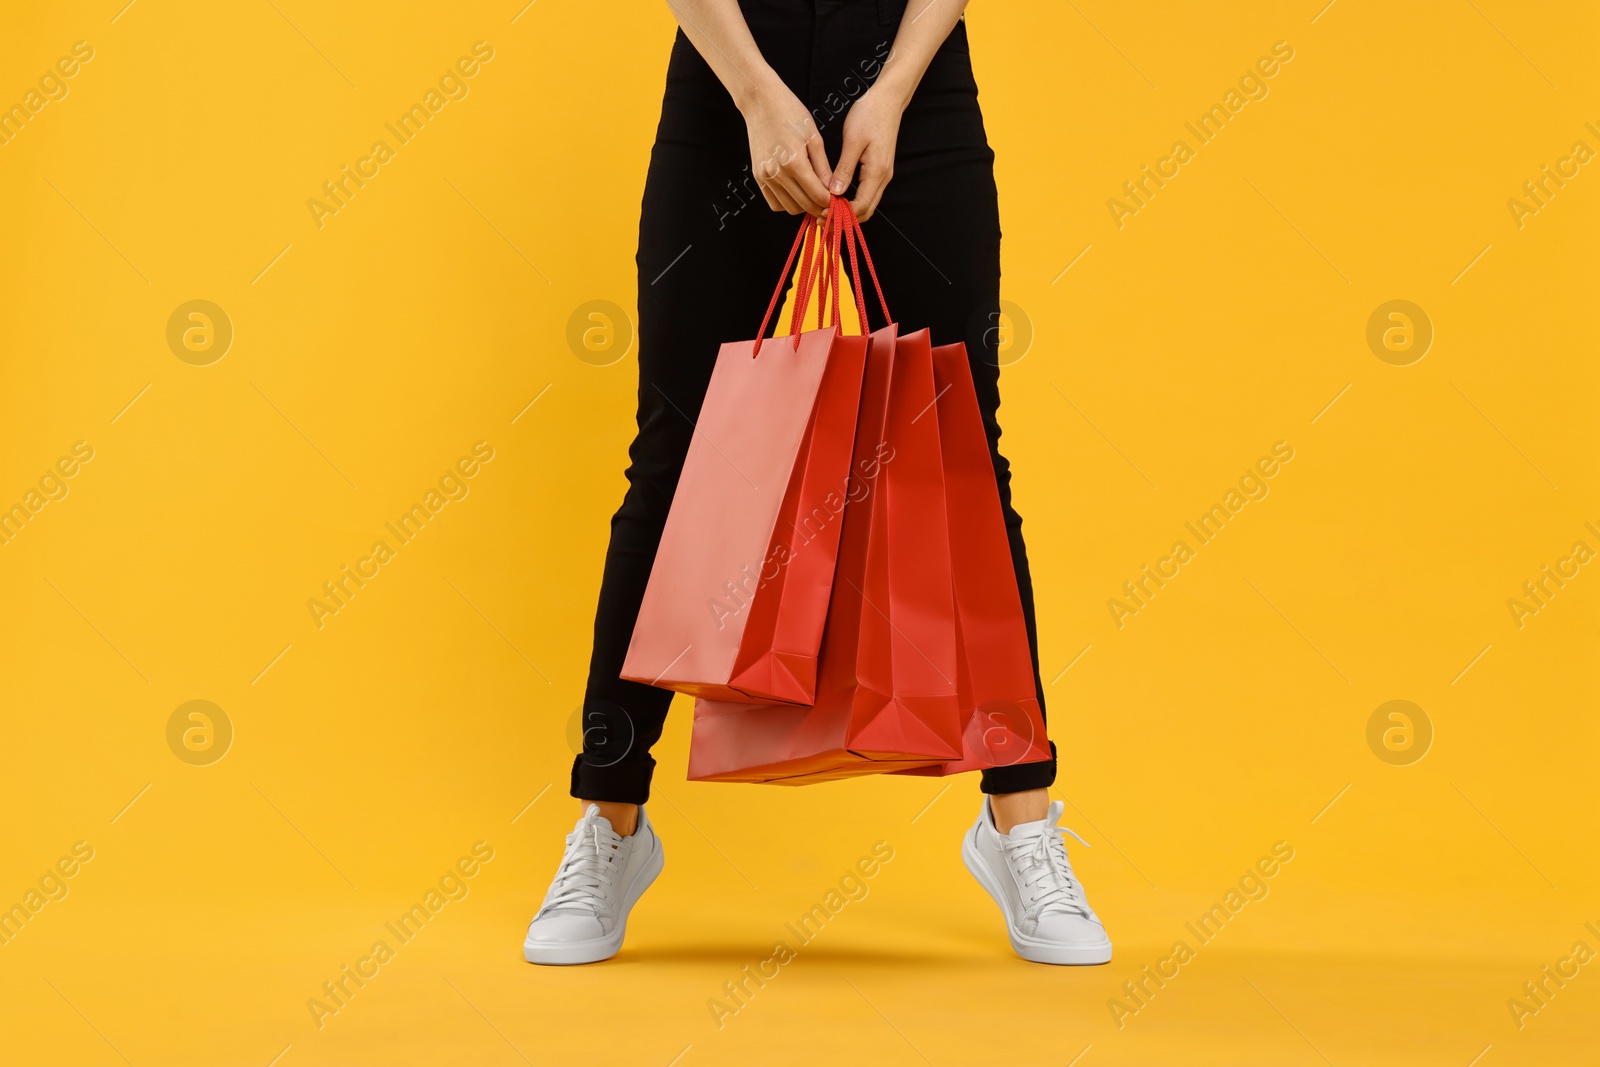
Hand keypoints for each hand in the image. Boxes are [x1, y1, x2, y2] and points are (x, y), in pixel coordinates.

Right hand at [739, 79, 831, 215]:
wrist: (761, 102)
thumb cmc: (791, 113)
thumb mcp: (814, 138)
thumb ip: (823, 167)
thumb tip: (832, 190)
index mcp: (794, 163)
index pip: (817, 195)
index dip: (831, 202)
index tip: (839, 200)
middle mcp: (777, 173)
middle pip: (804, 205)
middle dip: (820, 207)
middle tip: (830, 201)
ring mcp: (765, 177)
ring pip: (789, 208)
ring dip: (804, 206)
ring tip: (814, 196)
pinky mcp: (758, 177)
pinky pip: (774, 203)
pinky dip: (788, 203)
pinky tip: (798, 193)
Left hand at [829, 84, 904, 220]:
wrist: (888, 100)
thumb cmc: (869, 114)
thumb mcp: (853, 141)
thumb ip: (845, 169)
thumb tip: (835, 193)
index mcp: (877, 172)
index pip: (861, 206)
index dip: (841, 215)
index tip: (822, 214)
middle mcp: (883, 177)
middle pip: (866, 211)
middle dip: (844, 219)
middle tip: (821, 219)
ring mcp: (882, 174)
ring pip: (866, 204)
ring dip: (848, 211)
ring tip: (826, 210)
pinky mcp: (879, 169)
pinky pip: (866, 193)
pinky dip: (852, 201)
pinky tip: (836, 198)